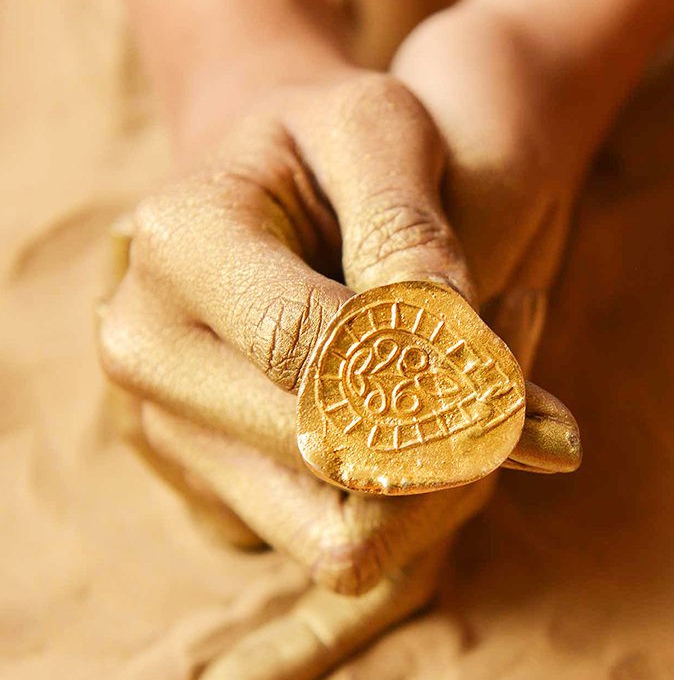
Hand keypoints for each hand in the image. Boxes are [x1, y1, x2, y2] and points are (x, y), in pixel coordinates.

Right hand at [97, 50, 581, 679]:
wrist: (261, 186)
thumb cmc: (328, 146)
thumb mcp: (380, 131)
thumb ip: (416, 234)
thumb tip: (468, 372)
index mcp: (180, 248)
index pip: (321, 356)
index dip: (439, 365)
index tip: (520, 315)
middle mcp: (147, 356)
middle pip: (332, 468)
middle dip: (453, 434)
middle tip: (516, 350)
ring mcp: (170, 434)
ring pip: (341, 542)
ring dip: (444, 487)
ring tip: (483, 395)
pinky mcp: (211, 488)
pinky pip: (339, 548)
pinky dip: (413, 508)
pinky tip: (435, 426)